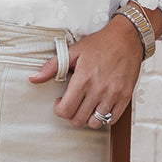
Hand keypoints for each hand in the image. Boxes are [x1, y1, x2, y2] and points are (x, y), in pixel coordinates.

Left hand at [29, 14, 145, 127]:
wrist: (127, 38)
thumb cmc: (101, 44)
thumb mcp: (73, 51)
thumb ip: (52, 67)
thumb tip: (34, 78)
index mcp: (83, 79)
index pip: (65, 110)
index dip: (59, 110)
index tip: (61, 102)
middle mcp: (98, 89)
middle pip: (78, 120)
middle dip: (72, 114)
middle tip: (73, 104)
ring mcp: (113, 95)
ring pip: (95, 123)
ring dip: (88, 118)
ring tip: (87, 106)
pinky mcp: (124, 97)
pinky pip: (112, 120)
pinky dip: (104, 118)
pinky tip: (100, 106)